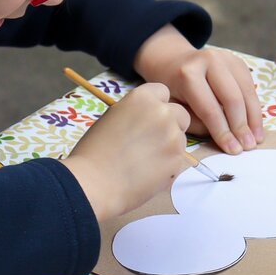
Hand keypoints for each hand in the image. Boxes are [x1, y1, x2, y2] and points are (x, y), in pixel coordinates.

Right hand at [63, 83, 190, 220]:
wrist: (96, 182)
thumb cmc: (95, 150)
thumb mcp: (113, 117)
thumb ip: (135, 112)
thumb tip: (147, 119)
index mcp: (143, 98)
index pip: (162, 92)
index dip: (157, 105)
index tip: (149, 117)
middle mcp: (163, 113)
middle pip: (179, 113)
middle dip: (171, 124)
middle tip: (152, 140)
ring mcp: (174, 137)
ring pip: (181, 137)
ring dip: (170, 145)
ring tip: (146, 160)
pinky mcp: (178, 161)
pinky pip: (178, 159)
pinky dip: (168, 164)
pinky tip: (148, 173)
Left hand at [133, 25, 263, 154]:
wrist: (173, 62)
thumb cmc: (173, 90)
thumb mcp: (176, 109)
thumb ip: (198, 123)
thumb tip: (226, 136)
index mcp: (188, 74)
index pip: (210, 109)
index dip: (223, 132)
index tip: (233, 151)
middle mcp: (210, 61)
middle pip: (232, 98)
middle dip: (241, 126)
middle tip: (247, 147)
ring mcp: (227, 58)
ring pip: (246, 92)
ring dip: (253, 118)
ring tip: (256, 139)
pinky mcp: (238, 61)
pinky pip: (251, 87)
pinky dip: (255, 108)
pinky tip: (256, 125)